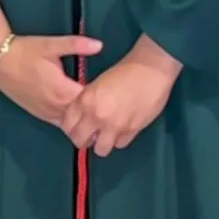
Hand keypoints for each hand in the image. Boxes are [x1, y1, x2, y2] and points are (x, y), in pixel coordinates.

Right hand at [0, 35, 102, 125]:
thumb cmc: (26, 51)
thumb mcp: (52, 45)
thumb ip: (77, 45)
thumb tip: (100, 44)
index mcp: (62, 90)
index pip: (90, 102)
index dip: (102, 98)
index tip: (112, 91)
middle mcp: (55, 106)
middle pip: (82, 117)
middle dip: (95, 112)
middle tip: (109, 103)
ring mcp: (46, 113)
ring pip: (70, 125)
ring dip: (82, 119)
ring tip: (96, 111)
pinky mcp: (39, 114)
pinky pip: (59, 124)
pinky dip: (70, 122)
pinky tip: (78, 115)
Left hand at [61, 35, 182, 156]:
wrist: (150, 69)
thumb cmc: (124, 71)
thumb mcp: (98, 84)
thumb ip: (87, 102)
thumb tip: (84, 118)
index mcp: (86, 100)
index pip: (67, 125)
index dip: (72, 128)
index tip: (78, 127)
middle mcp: (96, 115)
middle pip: (80, 141)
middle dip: (84, 139)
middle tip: (91, 134)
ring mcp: (114, 125)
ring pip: (100, 150)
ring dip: (103, 143)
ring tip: (108, 133)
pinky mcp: (131, 131)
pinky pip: (120, 144)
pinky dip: (120, 139)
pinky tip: (123, 128)